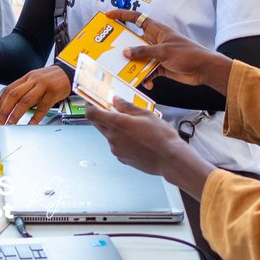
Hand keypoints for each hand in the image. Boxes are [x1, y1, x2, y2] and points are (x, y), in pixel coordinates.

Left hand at [0, 65, 70, 124]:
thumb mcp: (35, 80)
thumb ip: (25, 90)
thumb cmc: (51, 78)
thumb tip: (12, 105)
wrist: (69, 72)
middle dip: (4, 110)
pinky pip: (42, 107)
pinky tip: (29, 125)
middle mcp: (33, 81)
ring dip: (15, 114)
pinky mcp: (53, 93)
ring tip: (9, 124)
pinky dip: (35, 117)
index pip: (9, 89)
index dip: (0, 102)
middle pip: (14, 95)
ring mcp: (43, 86)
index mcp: (27, 77)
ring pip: (25, 101)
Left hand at [86, 100, 213, 198]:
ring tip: (132, 126)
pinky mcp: (122, 159)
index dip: (89, 106)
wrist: (170, 160)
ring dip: (114, 129)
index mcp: (117, 124)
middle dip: (103, 116)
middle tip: (114, 110)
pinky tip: (136, 138)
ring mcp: (116, 150)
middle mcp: (113, 138)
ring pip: (108, 135)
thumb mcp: (146, 114)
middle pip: (98, 124)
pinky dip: (121, 140)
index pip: (92, 114)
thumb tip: (116, 100)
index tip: (92, 102)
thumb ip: (127, 106)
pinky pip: (116, 145)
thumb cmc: (161, 137)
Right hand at [104, 9, 232, 92]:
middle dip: (124, 47)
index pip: (136, 18)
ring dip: (135, 66)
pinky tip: (148, 83)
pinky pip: (147, 71)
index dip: (122, 15)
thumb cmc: (188, 54)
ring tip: (127, 73)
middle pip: (134, 41)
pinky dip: (146, 77)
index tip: (108, 15)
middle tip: (111, 52)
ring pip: (139, 58)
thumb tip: (125, 53)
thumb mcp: (164, 52)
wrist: (204, 70)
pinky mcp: (160, 67)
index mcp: (156, 30)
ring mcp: (157, 54)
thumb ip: (144, 52)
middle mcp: (155, 41)